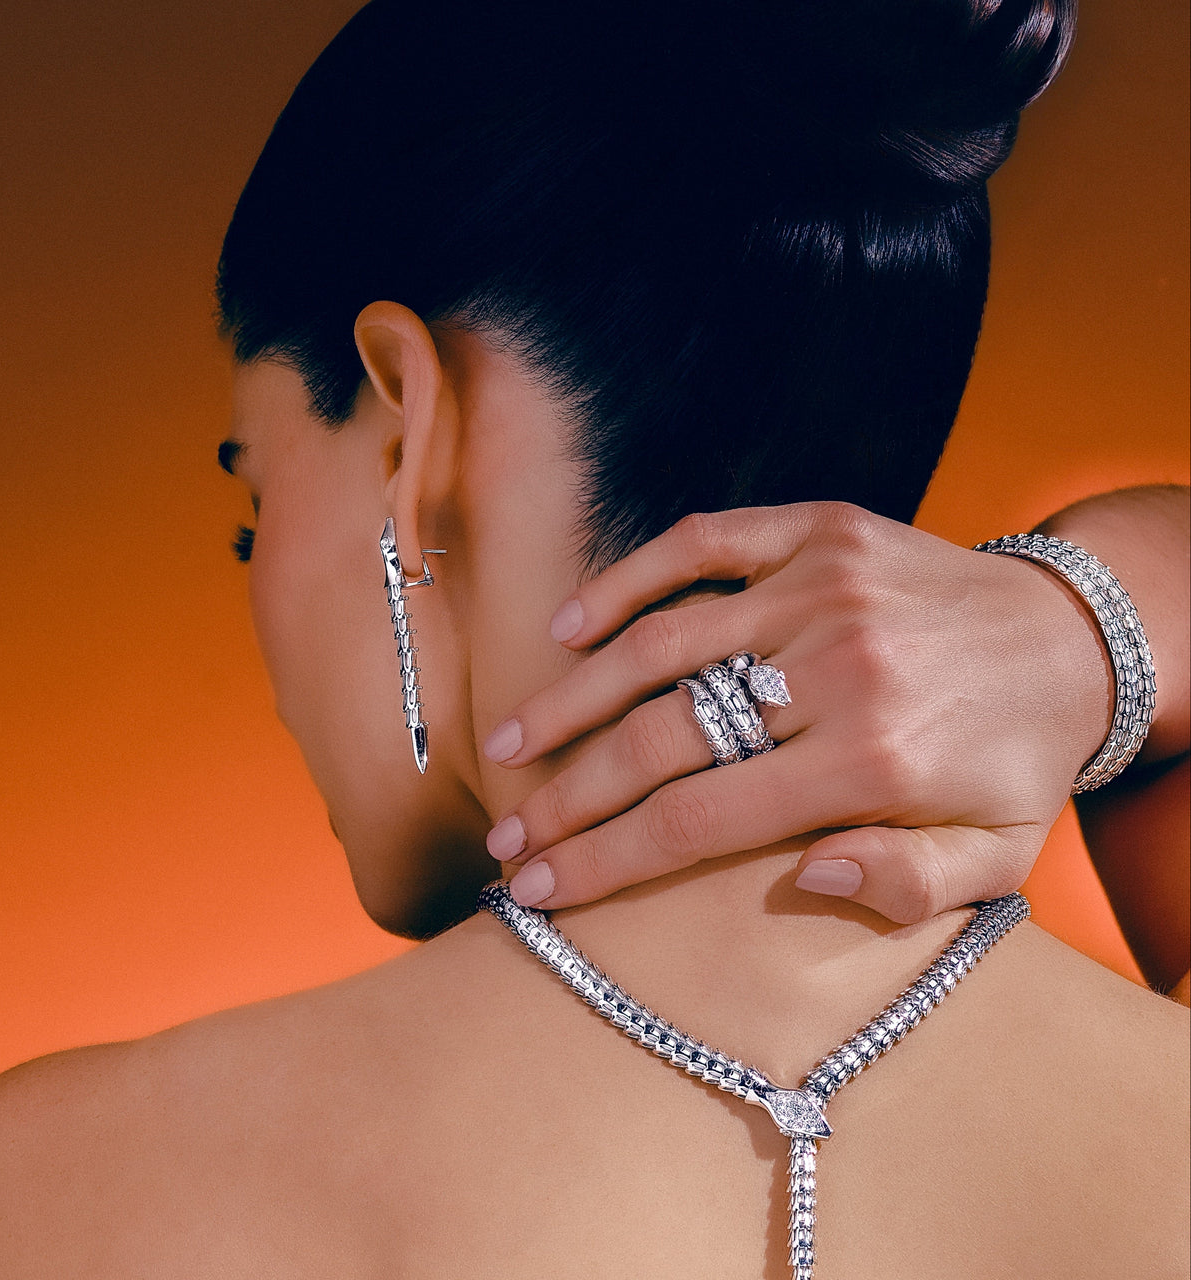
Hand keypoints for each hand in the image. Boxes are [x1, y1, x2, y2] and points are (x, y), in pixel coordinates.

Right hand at [482, 502, 1112, 920]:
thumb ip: (909, 884)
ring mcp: (820, 587)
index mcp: (870, 758)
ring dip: (572, 699)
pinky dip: (628, 581)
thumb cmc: (1017, 759)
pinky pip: (701, 546)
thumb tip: (807, 875)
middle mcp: (835, 668)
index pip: (700, 820)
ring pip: (661, 644)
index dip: (605, 859)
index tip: (539, 887)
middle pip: (663, 739)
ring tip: (509, 743)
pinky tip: (571, 626)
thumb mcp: (996, 856)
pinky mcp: (818, 531)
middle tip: (509, 835)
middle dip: (571, 796)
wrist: (1073, 637)